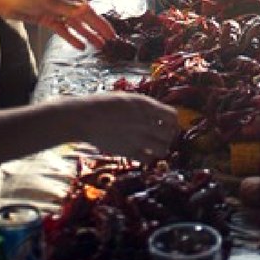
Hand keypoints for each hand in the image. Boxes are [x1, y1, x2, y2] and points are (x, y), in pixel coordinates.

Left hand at [0, 0, 115, 49]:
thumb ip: (67, 7)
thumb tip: (86, 10)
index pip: (88, 11)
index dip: (100, 23)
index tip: (110, 33)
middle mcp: (65, 3)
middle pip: (85, 19)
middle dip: (98, 30)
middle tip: (110, 41)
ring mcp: (56, 12)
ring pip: (76, 26)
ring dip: (87, 35)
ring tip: (98, 45)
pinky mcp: (47, 19)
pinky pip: (63, 30)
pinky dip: (71, 37)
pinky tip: (79, 45)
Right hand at [62, 93, 178, 160]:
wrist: (86, 118)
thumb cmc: (105, 104)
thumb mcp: (129, 99)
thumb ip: (145, 107)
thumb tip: (158, 114)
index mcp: (146, 106)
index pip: (173, 116)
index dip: (173, 121)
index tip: (167, 123)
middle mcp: (145, 123)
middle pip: (170, 134)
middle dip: (169, 135)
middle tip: (161, 136)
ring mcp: (138, 138)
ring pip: (163, 149)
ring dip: (161, 148)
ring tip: (153, 145)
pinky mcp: (128, 152)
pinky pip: (148, 160)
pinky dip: (149, 157)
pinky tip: (142, 152)